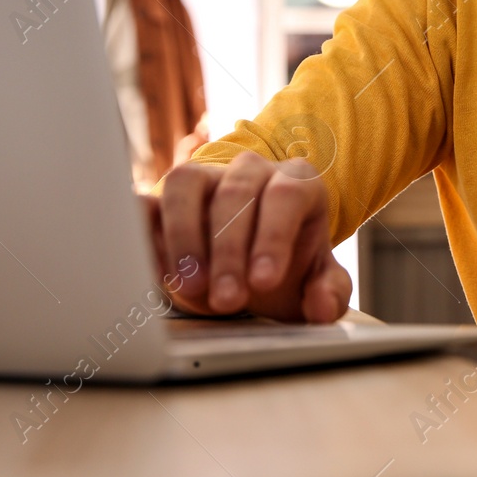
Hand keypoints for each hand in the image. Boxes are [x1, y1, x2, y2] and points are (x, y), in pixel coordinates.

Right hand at [143, 152, 351, 322]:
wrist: (249, 266)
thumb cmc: (286, 268)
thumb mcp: (314, 283)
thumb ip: (329, 293)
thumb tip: (322, 305)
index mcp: (296, 182)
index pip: (286, 195)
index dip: (274, 237)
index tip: (265, 281)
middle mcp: (249, 171)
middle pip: (237, 193)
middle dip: (230, 251)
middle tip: (228, 301)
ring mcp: (204, 178)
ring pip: (187, 184)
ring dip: (185, 236)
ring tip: (190, 287)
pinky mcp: (163, 196)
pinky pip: (147, 201)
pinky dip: (147, 233)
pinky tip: (160, 274)